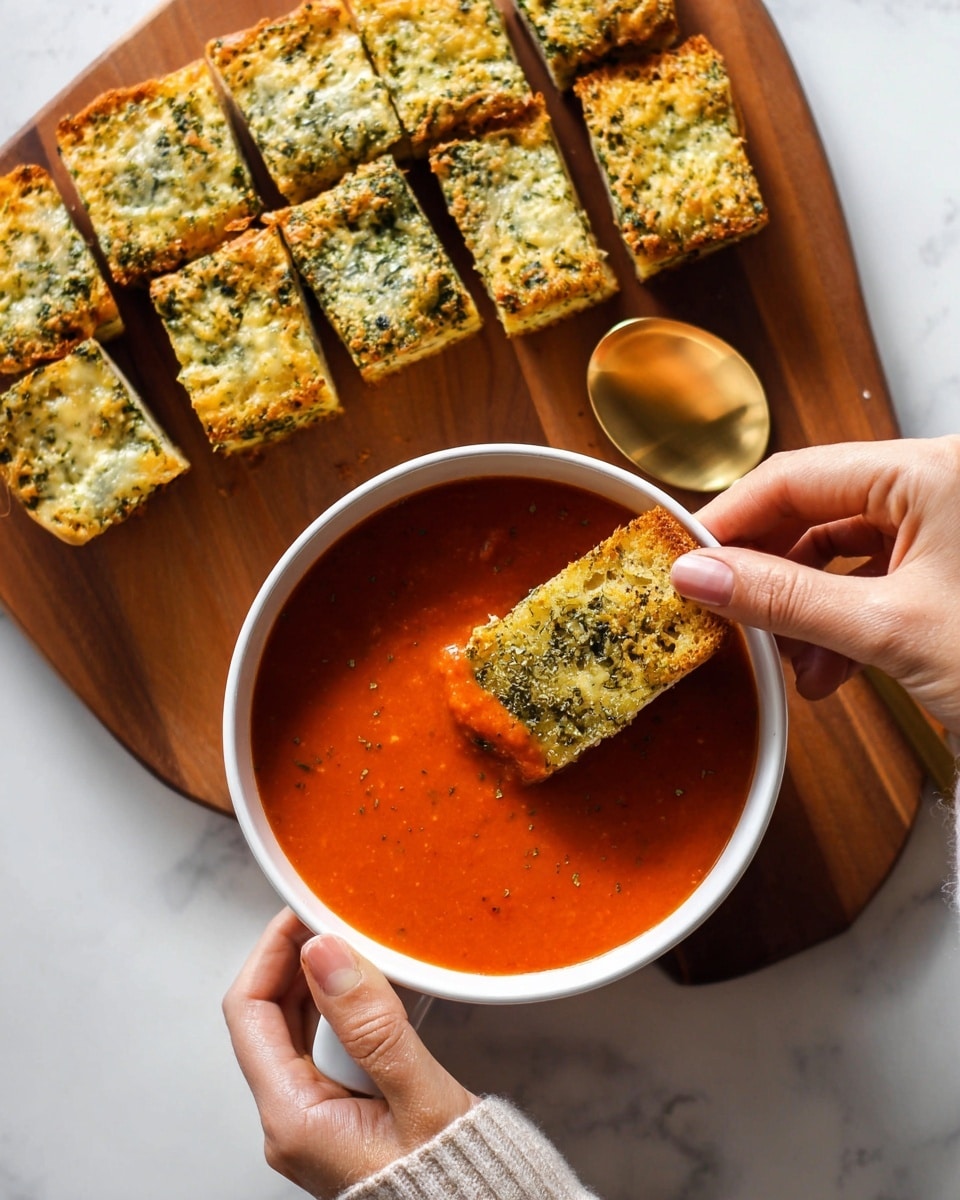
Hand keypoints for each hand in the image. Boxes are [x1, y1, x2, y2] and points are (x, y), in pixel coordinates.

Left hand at [223, 908, 474, 1197]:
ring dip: (316, 979)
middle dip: (293, 958)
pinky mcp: (337, 1116)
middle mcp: (291, 1121)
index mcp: (294, 1119)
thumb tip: (324, 952)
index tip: (301, 914)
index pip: (249, 1011)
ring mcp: (312, 1120)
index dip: (270, 952)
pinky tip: (366, 986)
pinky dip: (337, 1008)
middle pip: (266, 1016)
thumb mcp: (420, 1097)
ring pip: (293, 1029)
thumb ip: (372, 1025)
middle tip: (328, 915)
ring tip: (349, 941)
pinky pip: (320, 1048)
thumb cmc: (453, 1183)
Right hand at [670, 436, 959, 733]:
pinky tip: (827, 671)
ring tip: (786, 661)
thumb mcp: (888, 631)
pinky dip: (839, 623)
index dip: (729, 518)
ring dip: (802, 609)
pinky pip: (872, 579)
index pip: (797, 475)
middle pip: (815, 511)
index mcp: (933, 471)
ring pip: (840, 551)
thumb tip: (698, 575)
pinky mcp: (949, 567)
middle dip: (767, 572)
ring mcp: (947, 526)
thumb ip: (783, 598)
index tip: (682, 559)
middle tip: (722, 612)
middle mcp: (940, 485)